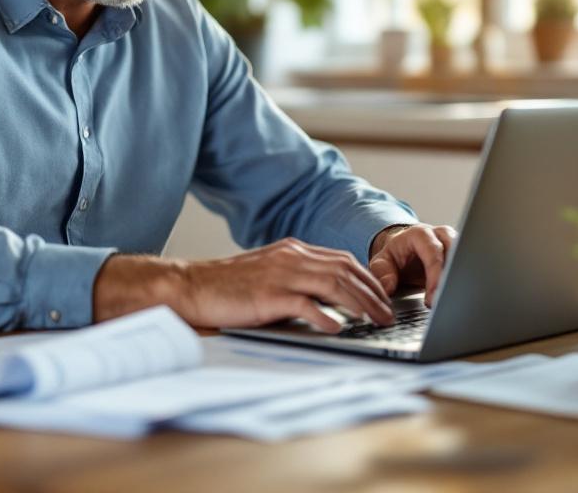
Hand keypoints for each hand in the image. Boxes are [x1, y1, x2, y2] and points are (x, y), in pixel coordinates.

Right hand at [92, 238, 394, 332]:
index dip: (367, 278)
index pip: (341, 260)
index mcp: (292, 250)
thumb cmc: (226, 287)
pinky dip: (326, 315)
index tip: (382, 297)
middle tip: (388, 313)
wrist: (189, 286)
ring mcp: (280, 274)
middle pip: (345, 270)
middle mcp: (291, 257)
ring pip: (334, 284)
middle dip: (373, 292)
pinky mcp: (268, 294)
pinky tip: (340, 327)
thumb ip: (297, 282)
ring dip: (360, 304)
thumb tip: (329, 303)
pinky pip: (306, 303)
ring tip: (375, 321)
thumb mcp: (267, 276)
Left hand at [368, 223, 457, 305]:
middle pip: (455, 253)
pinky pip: (468, 266)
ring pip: (466, 259)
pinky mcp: (462, 255)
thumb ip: (382, 273)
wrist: (405, 250)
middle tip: (445, 303)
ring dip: (461, 280)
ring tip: (454, 301)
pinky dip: (465, 281)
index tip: (432, 298)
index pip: (433, 252)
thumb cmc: (396, 255)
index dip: (435, 276)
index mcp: (421, 234)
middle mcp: (441, 235)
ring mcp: (455, 244)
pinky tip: (461, 296)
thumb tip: (388, 287)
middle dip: (451, 279)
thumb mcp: (382, 262)